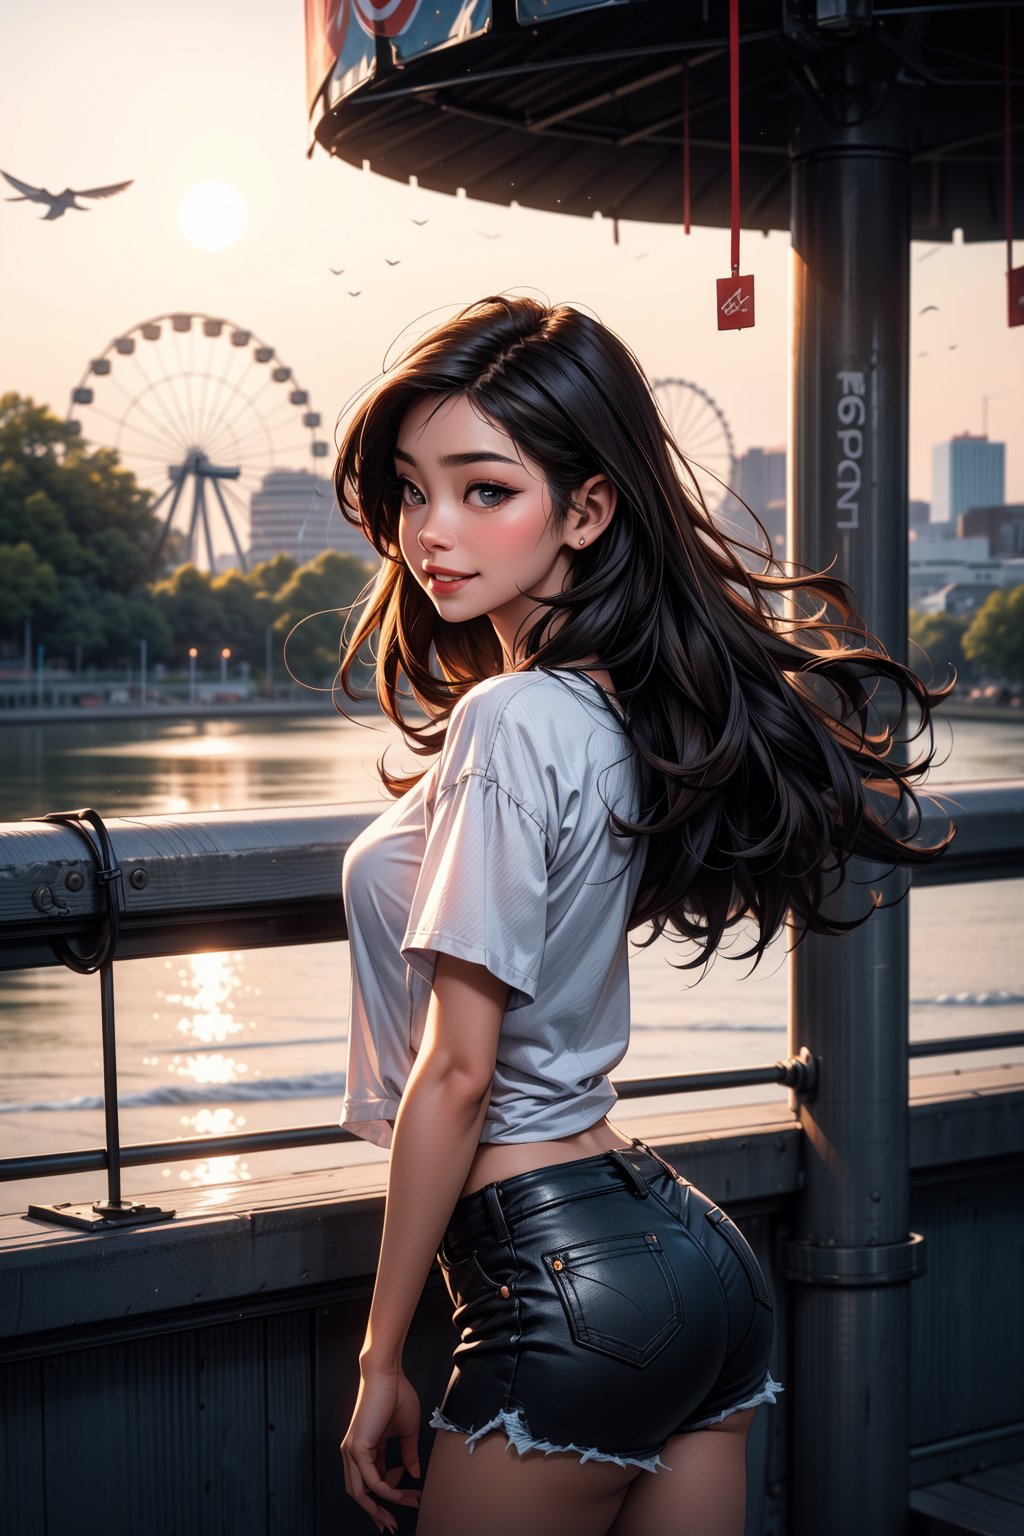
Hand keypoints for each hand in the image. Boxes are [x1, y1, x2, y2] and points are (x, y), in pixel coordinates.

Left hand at [340, 1364, 422, 1533]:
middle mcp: (352, 1453)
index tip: (412, 1498)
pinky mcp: (357, 1447)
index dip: (390, 1495)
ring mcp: (352, 1451)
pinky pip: (370, 1480)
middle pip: (359, 1494)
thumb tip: (413, 1475)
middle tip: (393, 1525)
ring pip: (360, 1492)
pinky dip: (386, 1490)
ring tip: (403, 1510)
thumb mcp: (406, 1432)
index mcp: (363, 1448)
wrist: (388, 1374)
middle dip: (377, 1513)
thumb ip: (408, 1455)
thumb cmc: (396, 1394)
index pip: (370, 1482)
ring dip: (380, 1507)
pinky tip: (402, 1491)